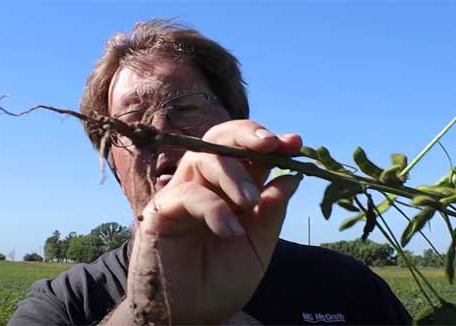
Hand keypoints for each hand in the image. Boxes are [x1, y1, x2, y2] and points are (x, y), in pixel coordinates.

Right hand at [128, 120, 302, 323]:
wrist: (191, 315)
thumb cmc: (220, 281)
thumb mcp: (257, 247)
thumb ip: (271, 213)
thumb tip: (292, 176)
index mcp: (228, 190)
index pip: (245, 152)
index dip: (269, 142)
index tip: (295, 143)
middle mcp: (203, 185)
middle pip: (218, 139)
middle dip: (246, 134)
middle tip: (271, 144)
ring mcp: (179, 195)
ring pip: (202, 158)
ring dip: (233, 173)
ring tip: (251, 201)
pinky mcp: (160, 212)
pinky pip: (187, 194)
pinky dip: (214, 208)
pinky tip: (230, 232)